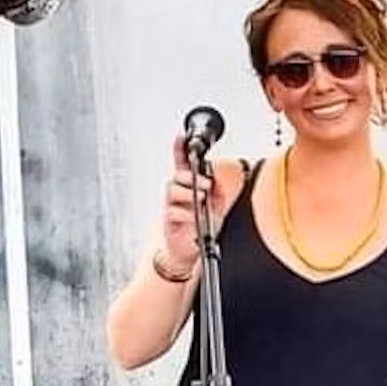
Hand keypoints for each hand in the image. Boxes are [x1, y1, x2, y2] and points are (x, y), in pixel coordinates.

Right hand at [159, 134, 235, 270]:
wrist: (190, 249)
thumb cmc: (201, 226)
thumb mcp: (216, 207)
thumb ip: (218, 192)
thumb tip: (218, 180)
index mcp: (188, 187)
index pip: (181, 164)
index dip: (179, 149)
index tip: (180, 136)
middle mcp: (177, 194)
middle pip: (175, 175)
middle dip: (190, 176)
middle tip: (206, 184)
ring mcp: (171, 206)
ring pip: (171, 190)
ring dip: (188, 191)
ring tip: (201, 198)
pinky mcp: (168, 221)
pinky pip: (172, 211)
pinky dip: (186, 213)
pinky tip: (194, 217)